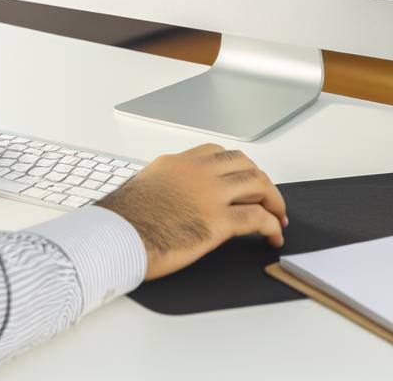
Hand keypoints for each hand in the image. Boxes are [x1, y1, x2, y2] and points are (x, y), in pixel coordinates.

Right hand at [96, 144, 286, 279]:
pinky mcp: (217, 222)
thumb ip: (165, 186)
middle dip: (262, 182)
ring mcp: (209, 195)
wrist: (114, 238)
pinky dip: (271, 225)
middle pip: (244, 165)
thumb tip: (173, 198)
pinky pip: (257, 218)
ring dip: (273, 201)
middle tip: (269, 200)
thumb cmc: (121, 222)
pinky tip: (273, 235)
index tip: (244, 181)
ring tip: (277, 217)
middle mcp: (197, 172)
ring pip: (257, 184)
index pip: (218, 154)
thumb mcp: (143, 188)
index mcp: (178, 163)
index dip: (238, 167)